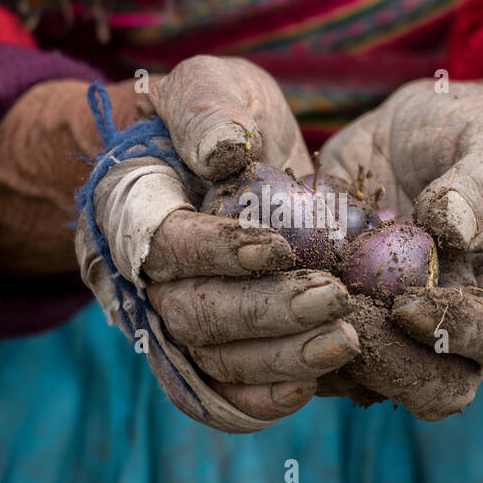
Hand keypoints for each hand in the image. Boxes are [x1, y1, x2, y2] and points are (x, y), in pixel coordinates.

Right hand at [70, 56, 359, 431]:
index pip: (167, 244)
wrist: (209, 158)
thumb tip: (224, 150)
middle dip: (265, 312)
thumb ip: (207, 106)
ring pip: (217, 360)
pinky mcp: (215, 348)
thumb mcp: (208, 85)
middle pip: (195, 314)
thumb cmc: (210, 116)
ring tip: (345, 341)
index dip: (219, 252)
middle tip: (332, 297)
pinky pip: (227, 391)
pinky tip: (314, 386)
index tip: (279, 245)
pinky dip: (264, 398)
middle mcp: (147, 279)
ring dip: (280, 358)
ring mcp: (178, 320)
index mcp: (136, 212)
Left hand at [316, 79, 482, 420]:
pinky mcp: (344, 323)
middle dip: (390, 365)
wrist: (412, 136)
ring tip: (298, 304)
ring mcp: (399, 335)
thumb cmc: (469, 133)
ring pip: (372, 385)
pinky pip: (316, 353)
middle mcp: (460, 331)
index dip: (460, 334)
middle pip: (440, 388)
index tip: (408, 306)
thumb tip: (452, 226)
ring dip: (331, 354)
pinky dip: (290, 333)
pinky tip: (266, 290)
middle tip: (343, 317)